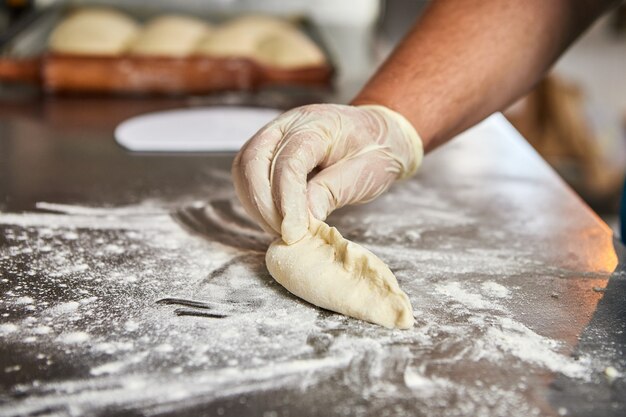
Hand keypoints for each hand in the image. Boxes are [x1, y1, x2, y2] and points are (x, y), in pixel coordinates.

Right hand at [232, 104, 422, 243]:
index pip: (290, 162)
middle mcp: (288, 123)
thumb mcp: (364, 173)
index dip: (287, 200)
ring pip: (244, 167)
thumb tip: (303, 219)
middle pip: (253, 160)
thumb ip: (331, 192)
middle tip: (284, 234)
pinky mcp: (268, 149)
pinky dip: (254, 199)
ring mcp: (274, 133)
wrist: (378, 132)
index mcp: (318, 124)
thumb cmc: (375, 150)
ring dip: (255, 203)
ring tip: (279, 229)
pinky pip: (247, 172)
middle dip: (262, 203)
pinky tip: (274, 218)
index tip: (292, 232)